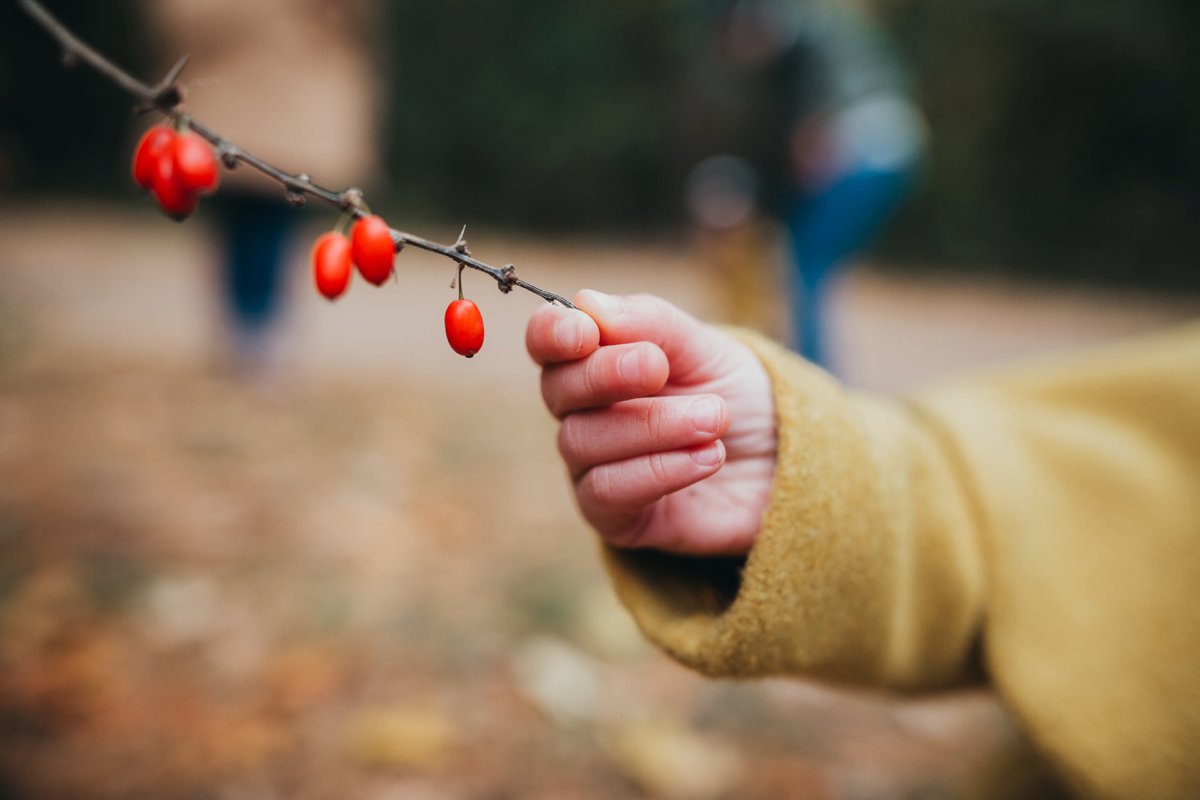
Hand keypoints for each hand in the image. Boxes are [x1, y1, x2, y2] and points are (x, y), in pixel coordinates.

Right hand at [527, 290, 776, 555]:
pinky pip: (606, 493)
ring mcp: (594, 466)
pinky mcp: (616, 517)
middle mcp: (583, 413)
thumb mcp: (707, 348)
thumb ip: (652, 324)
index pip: (548, 342)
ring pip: (583, 441)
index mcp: (595, 359)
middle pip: (559, 390)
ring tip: (714, 418)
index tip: (585, 331)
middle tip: (658, 367)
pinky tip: (706, 456)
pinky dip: (657, 469)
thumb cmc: (736, 397)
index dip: (553, 333)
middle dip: (605, 374)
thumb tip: (587, 303)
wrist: (783, 462)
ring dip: (652, 425)